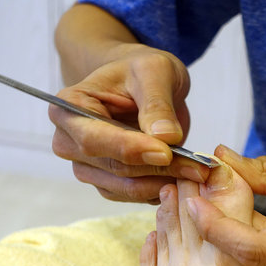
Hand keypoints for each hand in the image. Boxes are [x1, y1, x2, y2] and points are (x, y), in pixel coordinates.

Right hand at [49, 43, 208, 203]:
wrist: (142, 83)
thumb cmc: (141, 70)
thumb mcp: (154, 72)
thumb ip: (157, 104)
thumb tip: (165, 138)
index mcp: (68, 107)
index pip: (93, 138)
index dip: (130, 148)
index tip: (166, 152)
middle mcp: (68, 142)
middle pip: (111, 166)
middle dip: (156, 168)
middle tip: (197, 167)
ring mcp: (86, 166)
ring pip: (123, 187)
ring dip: (161, 183)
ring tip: (197, 172)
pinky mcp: (106, 182)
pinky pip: (132, 195)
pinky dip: (159, 190)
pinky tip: (184, 179)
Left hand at [186, 144, 265, 265]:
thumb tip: (222, 161)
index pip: (253, 247)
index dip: (215, 225)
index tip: (192, 201)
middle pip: (248, 260)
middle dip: (221, 225)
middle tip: (204, 194)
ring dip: (234, 241)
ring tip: (225, 208)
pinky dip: (252, 255)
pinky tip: (248, 229)